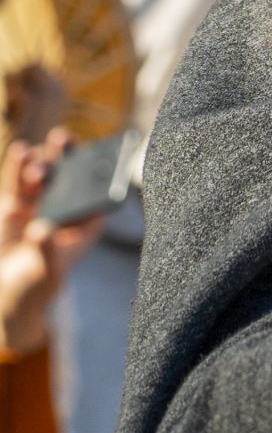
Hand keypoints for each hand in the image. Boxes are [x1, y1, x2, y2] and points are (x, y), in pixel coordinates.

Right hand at [0, 131, 104, 356]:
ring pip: (46, 172)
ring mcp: (42, 202)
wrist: (9, 293)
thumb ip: (46, 250)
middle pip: (72, 174)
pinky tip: (20, 151)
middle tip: (63, 139)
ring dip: (42, 160)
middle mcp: (67, 207)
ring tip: (35, 162)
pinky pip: (20, 180)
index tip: (100, 156)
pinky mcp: (18, 203)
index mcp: (86, 222)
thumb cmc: (38, 285)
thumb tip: (41, 231)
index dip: (101, 173)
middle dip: (69, 154)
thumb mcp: (46, 271)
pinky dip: (20, 165)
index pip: (98, 192)